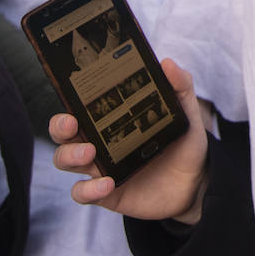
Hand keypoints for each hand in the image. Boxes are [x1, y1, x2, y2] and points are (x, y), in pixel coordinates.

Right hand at [50, 56, 209, 222]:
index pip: (81, 104)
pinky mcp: (105, 193)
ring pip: (65, 159)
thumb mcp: (185, 112)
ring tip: (90, 152)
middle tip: (72, 123)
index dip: (69, 97)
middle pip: (63, 131)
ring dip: (70, 155)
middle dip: (59, 125)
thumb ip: (180, 86)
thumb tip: (167, 63)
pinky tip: (106, 183)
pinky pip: (82, 193)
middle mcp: (98, 140)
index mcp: (111, 117)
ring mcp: (99, 167)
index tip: (72, 90)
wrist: (195, 182)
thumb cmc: (182, 142)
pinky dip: (88, 189)